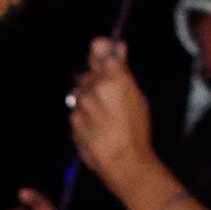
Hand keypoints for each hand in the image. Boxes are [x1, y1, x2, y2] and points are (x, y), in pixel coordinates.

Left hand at [69, 38, 156, 190]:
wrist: (124, 163)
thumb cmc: (137, 131)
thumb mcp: (137, 97)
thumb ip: (123, 71)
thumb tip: (118, 46)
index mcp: (114, 78)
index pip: (98, 47)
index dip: (100, 49)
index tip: (102, 53)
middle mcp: (94, 87)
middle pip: (88, 73)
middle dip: (95, 81)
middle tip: (109, 98)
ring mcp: (81, 104)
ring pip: (80, 94)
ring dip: (89, 101)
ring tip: (105, 118)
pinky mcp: (73, 121)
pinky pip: (77, 113)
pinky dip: (84, 118)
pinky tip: (98, 129)